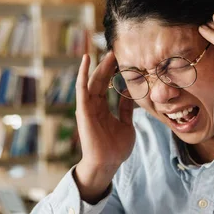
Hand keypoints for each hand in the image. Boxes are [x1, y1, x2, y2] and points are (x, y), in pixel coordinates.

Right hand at [74, 52, 135, 202]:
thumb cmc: (115, 148)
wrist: (107, 164)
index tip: (124, 58)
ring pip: (93, 81)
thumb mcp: (126, 125)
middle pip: (101, 80)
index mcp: (103, 109)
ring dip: (100, 66)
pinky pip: (82, 88)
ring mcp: (87, 107)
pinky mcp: (83, 109)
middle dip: (108, 65)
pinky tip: (86, 59)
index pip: (108, 85)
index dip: (115, 71)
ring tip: (109, 52)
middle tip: (118, 50)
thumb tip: (132, 95)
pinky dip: (82, 73)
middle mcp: (94, 105)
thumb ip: (125, 109)